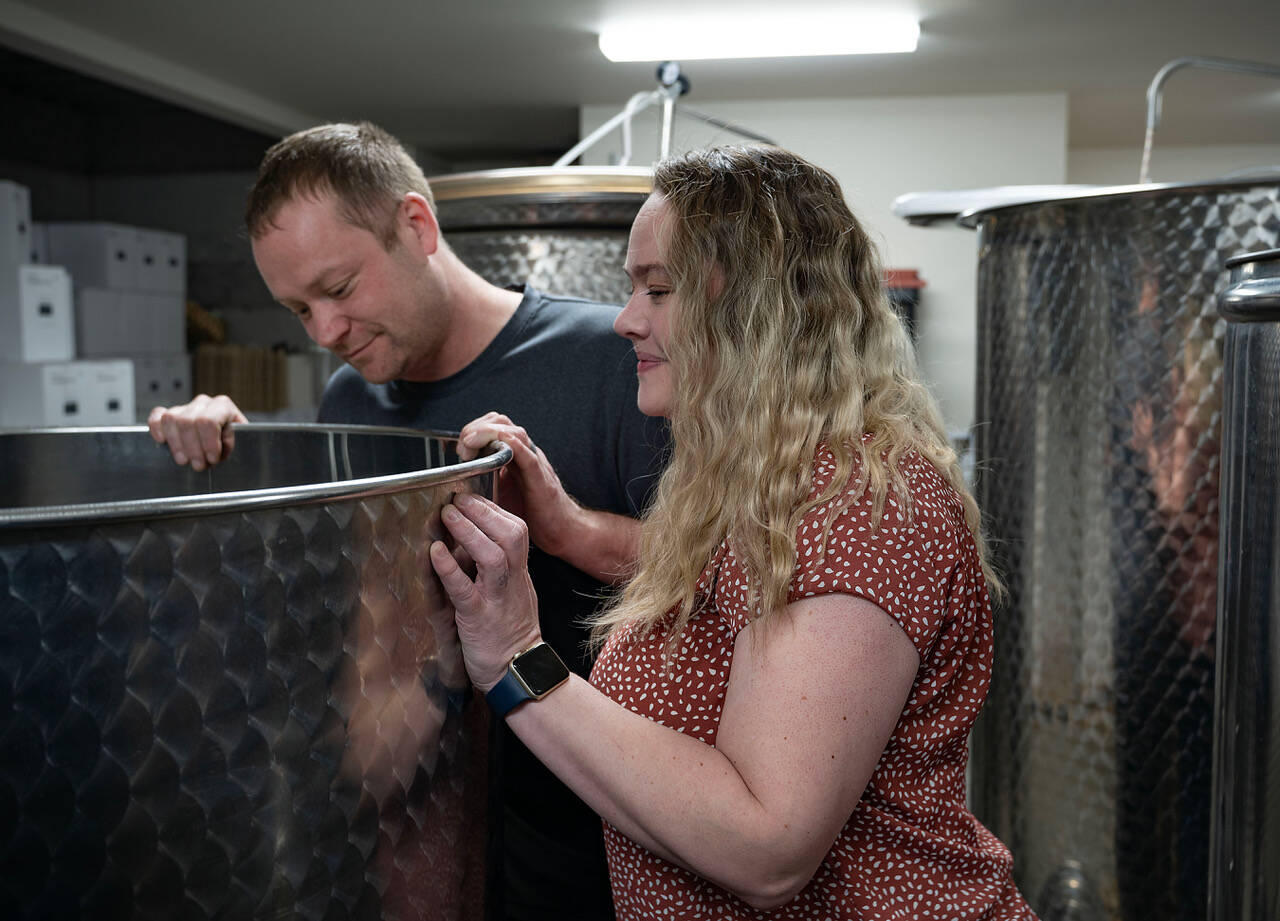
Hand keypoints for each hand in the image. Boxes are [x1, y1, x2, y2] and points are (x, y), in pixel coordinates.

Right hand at [147, 393, 247, 470]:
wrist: (231, 438)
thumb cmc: (236, 440)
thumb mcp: (241, 442)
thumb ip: (233, 442)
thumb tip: (220, 446)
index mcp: (222, 406)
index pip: (208, 421)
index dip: (208, 443)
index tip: (212, 458)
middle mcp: (203, 403)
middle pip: (187, 422)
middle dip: (193, 448)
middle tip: (199, 465)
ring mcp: (185, 407)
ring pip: (170, 420)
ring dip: (177, 445)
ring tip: (185, 460)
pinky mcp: (170, 414)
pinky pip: (157, 416)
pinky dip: (157, 428)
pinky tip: (162, 441)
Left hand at [430, 492, 541, 691]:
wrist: (519, 672)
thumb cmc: (510, 634)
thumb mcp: (513, 594)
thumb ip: (500, 569)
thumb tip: (476, 542)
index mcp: (519, 574)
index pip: (515, 529)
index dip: (493, 510)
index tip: (472, 497)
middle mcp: (512, 581)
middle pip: (510, 534)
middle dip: (482, 511)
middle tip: (457, 498)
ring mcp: (497, 598)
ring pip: (492, 555)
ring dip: (468, 531)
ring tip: (447, 515)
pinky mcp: (478, 618)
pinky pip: (465, 588)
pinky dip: (450, 567)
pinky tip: (436, 551)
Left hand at [457, 412, 580, 558]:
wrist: (562, 530)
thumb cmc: (531, 513)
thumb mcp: (500, 493)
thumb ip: (482, 480)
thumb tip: (454, 480)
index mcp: (514, 454)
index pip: (493, 426)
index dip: (474, 430)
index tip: (460, 449)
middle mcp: (525, 453)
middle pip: (501, 422)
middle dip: (477, 428)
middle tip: (463, 447)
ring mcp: (535, 463)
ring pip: (514, 432)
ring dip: (488, 433)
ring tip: (470, 444)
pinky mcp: (541, 478)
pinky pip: (528, 454)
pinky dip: (512, 445)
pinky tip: (500, 443)